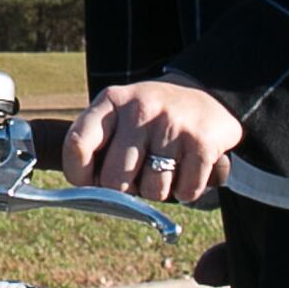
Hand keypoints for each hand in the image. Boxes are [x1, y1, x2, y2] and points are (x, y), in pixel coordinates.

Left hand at [67, 78, 242, 203]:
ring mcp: (172, 125)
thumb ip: (97, 144)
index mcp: (111, 101)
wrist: (210, 94)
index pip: (78, 144)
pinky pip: (185, 191)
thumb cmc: (153, 117)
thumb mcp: (120, 113)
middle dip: (125, 188)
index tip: (89, 182)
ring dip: (158, 190)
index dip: (78, 174)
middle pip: (114, 180)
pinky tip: (187, 169)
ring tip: (166, 168)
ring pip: (152, 190)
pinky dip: (186, 190)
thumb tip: (88, 193)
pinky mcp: (202, 142)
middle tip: (138, 174)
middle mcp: (140, 109)